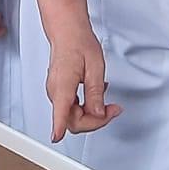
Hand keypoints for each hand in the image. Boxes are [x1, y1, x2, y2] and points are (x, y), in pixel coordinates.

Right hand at [45, 25, 120, 141]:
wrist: (68, 31)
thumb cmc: (78, 42)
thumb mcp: (95, 67)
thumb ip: (96, 93)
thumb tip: (98, 113)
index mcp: (63, 85)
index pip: (60, 112)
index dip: (58, 127)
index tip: (56, 138)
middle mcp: (55, 91)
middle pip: (72, 120)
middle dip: (95, 121)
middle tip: (113, 111)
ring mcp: (56, 92)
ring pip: (73, 115)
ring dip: (92, 114)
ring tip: (107, 102)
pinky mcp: (60, 91)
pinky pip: (72, 107)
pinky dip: (86, 106)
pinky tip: (96, 96)